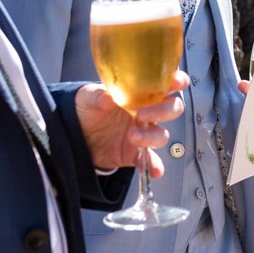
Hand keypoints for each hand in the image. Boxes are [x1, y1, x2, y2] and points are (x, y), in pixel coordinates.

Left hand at [75, 70, 189, 174]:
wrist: (75, 134)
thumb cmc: (87, 108)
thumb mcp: (87, 97)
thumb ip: (98, 96)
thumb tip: (108, 97)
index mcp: (139, 93)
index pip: (165, 84)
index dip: (176, 81)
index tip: (177, 83)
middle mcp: (146, 112)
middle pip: (172, 109)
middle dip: (163, 111)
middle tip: (142, 114)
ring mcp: (143, 133)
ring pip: (162, 135)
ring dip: (151, 137)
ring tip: (131, 136)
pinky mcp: (136, 153)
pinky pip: (151, 160)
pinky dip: (154, 166)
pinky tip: (152, 171)